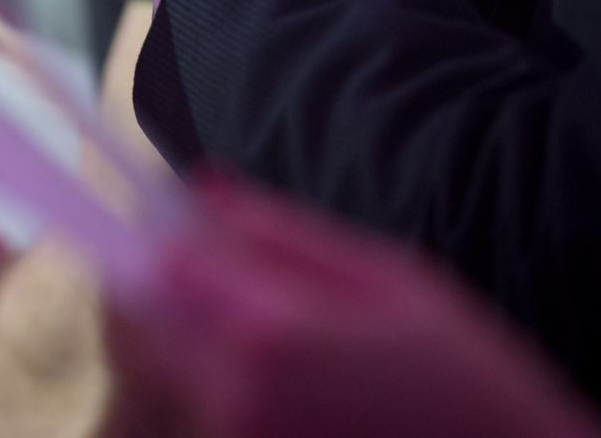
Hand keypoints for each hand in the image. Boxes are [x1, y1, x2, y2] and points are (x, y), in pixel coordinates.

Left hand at [120, 177, 600, 437]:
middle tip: (195, 270)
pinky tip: (259, 374)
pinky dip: (190, 385)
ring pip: (150, 374)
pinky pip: (182, 413)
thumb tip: (197, 186)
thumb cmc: (468, 382)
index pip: (153, 266)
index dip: (146, 234)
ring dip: (166, 337)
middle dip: (144, 287)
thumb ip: (281, 233)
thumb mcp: (390, 281)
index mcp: (270, 336)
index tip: (155, 216)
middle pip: (132, 327)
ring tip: (238, 324)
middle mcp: (232, 399)